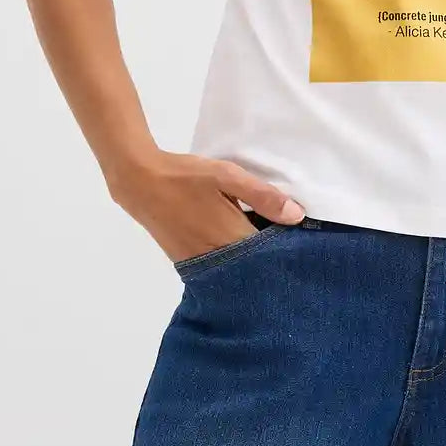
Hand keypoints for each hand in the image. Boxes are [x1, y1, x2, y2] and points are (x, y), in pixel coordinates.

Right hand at [106, 149, 306, 264]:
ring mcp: (200, 263)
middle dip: (272, 259)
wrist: (141, 183)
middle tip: (291, 246)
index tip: (303, 243)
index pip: (269, 255)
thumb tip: (297, 216)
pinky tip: (243, 246)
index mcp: (230, 237)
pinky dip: (234, 260)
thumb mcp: (228, 176)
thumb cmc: (187, 176)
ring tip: (271, 246)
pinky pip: (220, 267)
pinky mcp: (188, 262)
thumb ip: (262, 196)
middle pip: (254, 266)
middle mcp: (217, 257)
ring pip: (237, 269)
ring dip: (253, 261)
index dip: (286, 250)